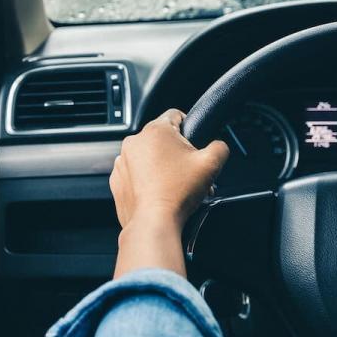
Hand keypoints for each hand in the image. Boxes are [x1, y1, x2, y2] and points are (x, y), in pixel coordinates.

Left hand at [110, 109, 228, 277]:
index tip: (193, 142)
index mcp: (156, 130)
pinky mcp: (117, 179)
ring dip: (160, 165)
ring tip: (174, 184)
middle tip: (187, 170)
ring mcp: (122, 160)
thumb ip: (220, 146)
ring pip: (147, 156)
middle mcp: (134, 141)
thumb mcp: (211, 164)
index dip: (189, 126)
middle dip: (176, 152)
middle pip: (161, 138)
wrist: (154, 221)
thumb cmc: (178, 192)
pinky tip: (158, 191)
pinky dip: (145, 179)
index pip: (175, 114)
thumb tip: (218, 145)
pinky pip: (134, 172)